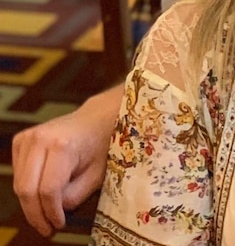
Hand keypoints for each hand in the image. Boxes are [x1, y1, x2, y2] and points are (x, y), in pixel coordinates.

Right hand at [12, 87, 120, 235]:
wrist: (96, 119)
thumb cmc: (102, 145)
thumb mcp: (97, 174)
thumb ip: (75, 195)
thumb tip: (54, 211)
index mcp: (63, 145)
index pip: (48, 189)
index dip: (51, 212)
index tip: (58, 224)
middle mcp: (40, 139)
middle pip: (27, 188)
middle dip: (36, 214)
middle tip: (47, 228)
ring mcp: (27, 138)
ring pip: (19, 184)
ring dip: (31, 204)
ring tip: (47, 215)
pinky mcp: (20, 140)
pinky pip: (18, 174)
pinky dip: (29, 188)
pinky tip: (44, 193)